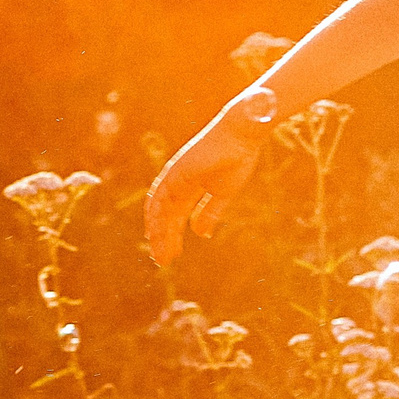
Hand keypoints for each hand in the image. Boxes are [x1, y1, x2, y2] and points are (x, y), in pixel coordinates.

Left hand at [144, 114, 266, 265]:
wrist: (242, 137)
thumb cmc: (237, 160)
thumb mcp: (223, 193)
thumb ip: (210, 212)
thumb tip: (199, 233)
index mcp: (189, 186)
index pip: (174, 215)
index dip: (171, 234)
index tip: (171, 254)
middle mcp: (177, 182)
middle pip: (165, 216)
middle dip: (163, 239)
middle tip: (163, 261)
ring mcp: (175, 177)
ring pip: (160, 210)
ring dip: (159, 232)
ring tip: (161, 254)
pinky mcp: (177, 172)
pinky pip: (161, 197)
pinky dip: (156, 216)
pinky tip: (156, 233)